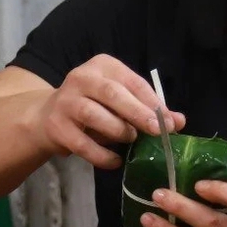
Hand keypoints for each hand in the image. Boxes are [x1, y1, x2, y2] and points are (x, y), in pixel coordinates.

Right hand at [29, 54, 183, 171]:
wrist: (47, 117)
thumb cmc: (93, 106)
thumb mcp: (120, 102)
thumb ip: (148, 109)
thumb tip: (180, 122)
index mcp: (103, 66)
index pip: (133, 81)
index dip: (153, 102)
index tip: (171, 123)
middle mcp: (81, 78)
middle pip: (112, 93)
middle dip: (137, 113)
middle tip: (157, 131)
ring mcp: (66, 101)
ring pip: (94, 115)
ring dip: (118, 131)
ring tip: (130, 141)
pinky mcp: (57, 126)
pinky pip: (82, 143)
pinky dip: (102, 155)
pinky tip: (115, 161)